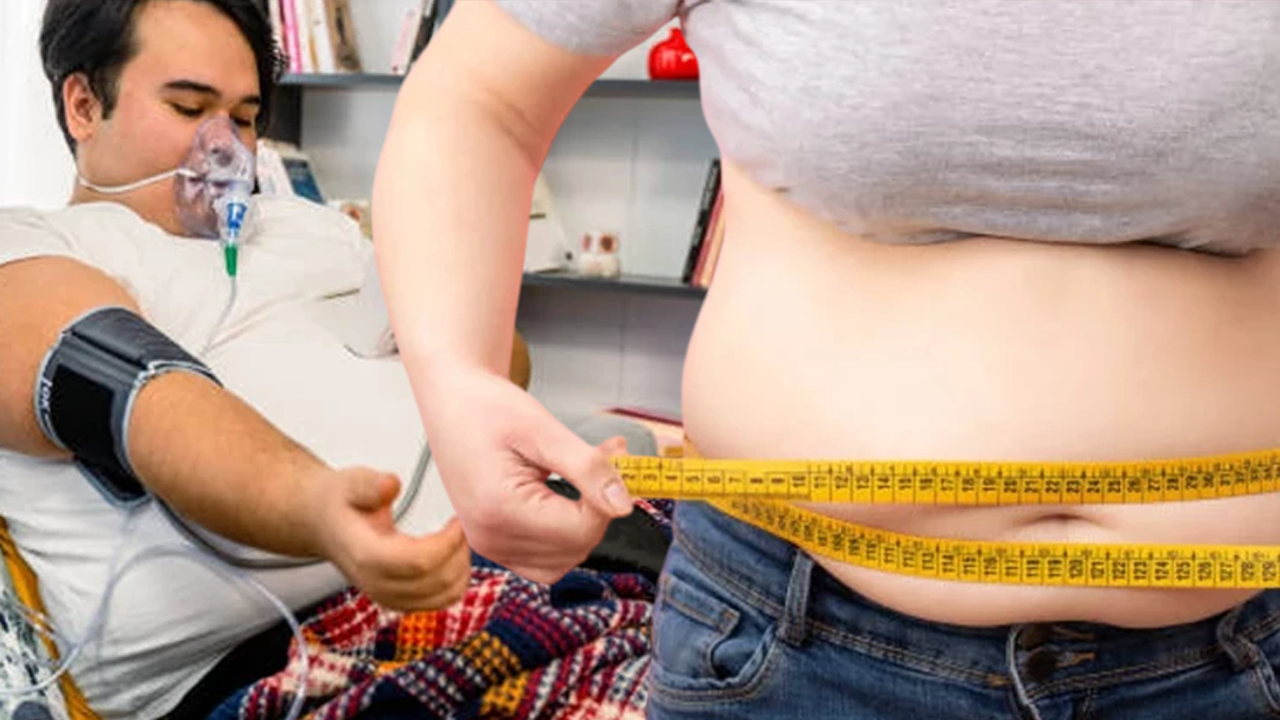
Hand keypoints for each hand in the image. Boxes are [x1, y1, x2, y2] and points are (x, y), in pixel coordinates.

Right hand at [310, 467, 471, 610]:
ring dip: (461, 567)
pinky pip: (440, 601)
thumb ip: (370, 485)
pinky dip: (456, 581)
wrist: (324, 524)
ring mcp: (388, 597)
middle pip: (437, 581)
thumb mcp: (351, 483)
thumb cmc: (340, 504)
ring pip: (443, 595)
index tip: (458, 521)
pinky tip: (453, 557)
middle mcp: (377, 583)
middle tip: (464, 525)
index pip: (419, 562)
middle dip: (459, 552)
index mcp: (367, 557)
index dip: (447, 543)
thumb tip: (389, 485)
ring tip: (459, 539)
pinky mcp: (400, 601)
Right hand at [417, 362, 634, 583]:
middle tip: (600, 457)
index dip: (606, 498)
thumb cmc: (486, 407)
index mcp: (500, 510)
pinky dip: (562, 534)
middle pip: (574, 548)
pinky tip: (563, 497)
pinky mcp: (492, 541)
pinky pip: (542, 558)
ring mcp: (489, 544)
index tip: (610, 456)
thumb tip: (623, 505)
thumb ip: (587, 469)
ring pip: (562, 560)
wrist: (451, 401)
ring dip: (582, 524)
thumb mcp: (543, 430)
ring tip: (581, 478)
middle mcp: (490, 537)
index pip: (581, 531)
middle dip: (597, 507)